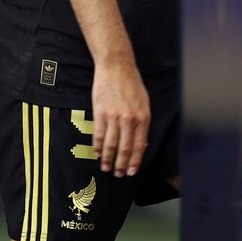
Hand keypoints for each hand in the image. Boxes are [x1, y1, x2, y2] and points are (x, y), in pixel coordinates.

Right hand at [91, 56, 150, 177]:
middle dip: (121, 164)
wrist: (117, 66)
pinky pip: (98, 135)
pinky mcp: (100, 112)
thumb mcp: (144, 102)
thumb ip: (142, 122)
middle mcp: (129, 119)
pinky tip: (97, 153)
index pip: (139, 145)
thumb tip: (140, 144)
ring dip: (108, 159)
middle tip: (118, 174)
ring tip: (106, 167)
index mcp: (143, 116)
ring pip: (110, 144)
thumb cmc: (132, 83)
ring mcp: (114, 116)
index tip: (131, 172)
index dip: (134, 161)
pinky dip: (97, 146)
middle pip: (124, 148)